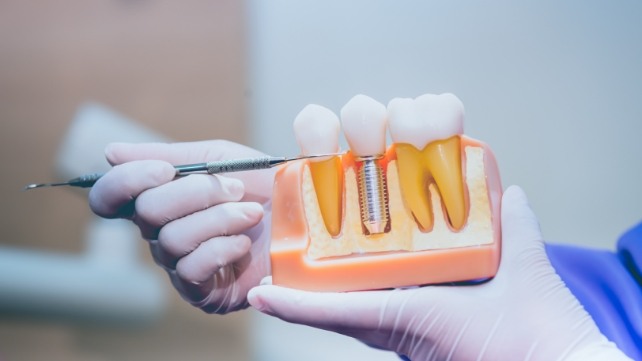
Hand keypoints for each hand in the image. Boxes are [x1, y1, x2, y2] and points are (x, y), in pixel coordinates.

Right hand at [89, 140, 273, 313]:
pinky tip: (245, 244)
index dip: (127, 181)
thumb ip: (169, 154)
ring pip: (172, 239)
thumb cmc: (263, 186)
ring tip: (250, 214)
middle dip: (195, 193)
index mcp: (161, 200)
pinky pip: (191, 268)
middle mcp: (162, 235)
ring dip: (218, 219)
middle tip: (236, 188)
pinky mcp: (202, 292)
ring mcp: (180, 265)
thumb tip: (110, 153)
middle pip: (145, 213)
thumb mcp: (219, 157)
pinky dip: (222, 248)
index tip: (166, 170)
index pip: (110, 198)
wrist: (305, 216)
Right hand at [247, 186, 630, 360]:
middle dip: (313, 274)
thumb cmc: (539, 325)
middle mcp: (404, 311)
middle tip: (285, 249)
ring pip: (331, 305)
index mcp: (425, 294)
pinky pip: (336, 315)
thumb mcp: (520, 260)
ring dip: (294, 293)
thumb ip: (513, 224)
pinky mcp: (391, 324)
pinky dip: (299, 308)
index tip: (327, 233)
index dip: (350, 258)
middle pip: (346, 291)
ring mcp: (393, 320)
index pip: (377, 276)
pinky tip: (266, 296)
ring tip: (265, 274)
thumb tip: (511, 190)